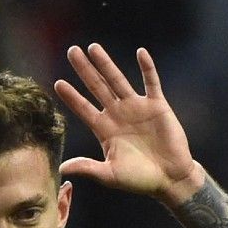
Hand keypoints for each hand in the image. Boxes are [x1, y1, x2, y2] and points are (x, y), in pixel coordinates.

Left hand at [54, 45, 202, 202]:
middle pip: (97, 87)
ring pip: (118, 80)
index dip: (71, 97)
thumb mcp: (110, 174)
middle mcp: (118, 114)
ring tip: (93, 47)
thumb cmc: (140, 179)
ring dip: (106, 64)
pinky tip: (141, 52)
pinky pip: (151, 83)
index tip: (58, 83)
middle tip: (72, 51)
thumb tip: (61, 168)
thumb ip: (87, 167)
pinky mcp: (157, 106)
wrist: (170, 178)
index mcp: (105, 130)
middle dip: (84, 70)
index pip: (84, 109)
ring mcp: (137, 108)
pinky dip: (147, 68)